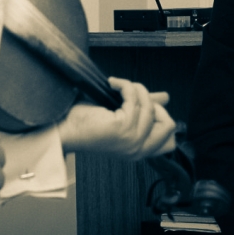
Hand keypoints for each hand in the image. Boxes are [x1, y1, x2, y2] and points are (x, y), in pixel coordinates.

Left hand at [57, 77, 176, 159]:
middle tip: (133, 94)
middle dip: (153, 103)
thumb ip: (143, 108)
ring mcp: (133, 141)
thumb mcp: (122, 114)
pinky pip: (135, 99)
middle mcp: (138, 150)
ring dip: (135, 88)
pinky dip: (125, 85)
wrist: (64, 126)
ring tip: (117, 86)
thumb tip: (164, 97)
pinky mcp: (124, 128)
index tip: (144, 102)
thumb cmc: (86, 121)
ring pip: (151, 107)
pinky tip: (112, 84)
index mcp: (139, 150)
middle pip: (168, 125)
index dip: (162, 116)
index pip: (169, 140)